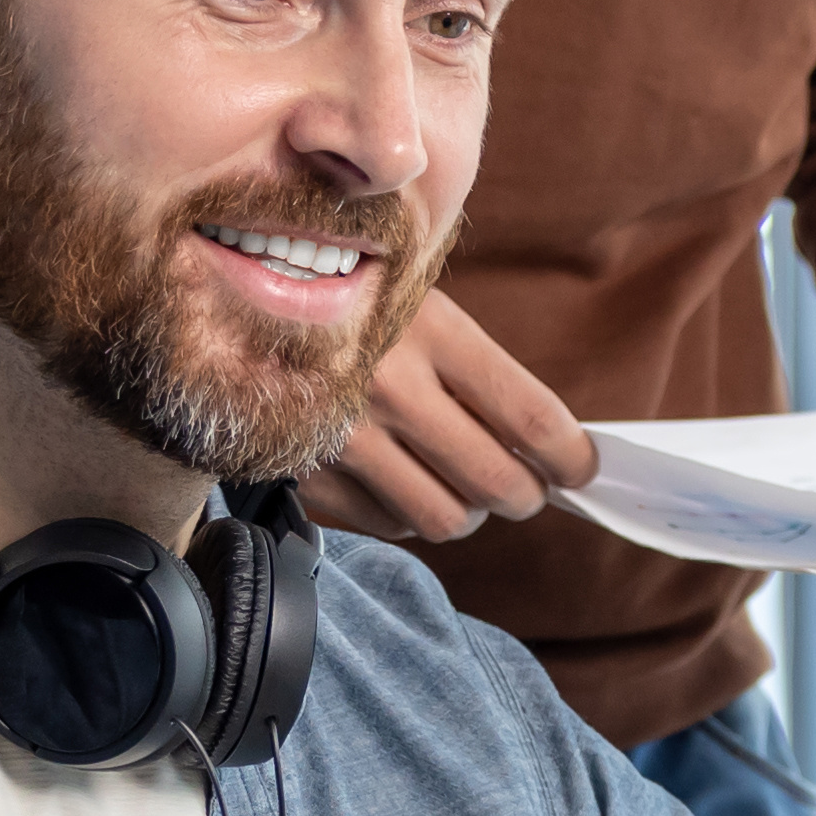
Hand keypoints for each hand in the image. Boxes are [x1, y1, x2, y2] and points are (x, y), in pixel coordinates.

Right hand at [314, 287, 594, 545]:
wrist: (232, 292)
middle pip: (496, 482)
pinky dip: (408, 512)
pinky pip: (388, 523)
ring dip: (467, 509)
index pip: (529, 418)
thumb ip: (477, 362)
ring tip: (465, 483)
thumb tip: (550, 445)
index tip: (582, 467)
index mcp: (429, 329)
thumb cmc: (350, 292)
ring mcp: (342, 435)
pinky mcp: (307, 470)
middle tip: (530, 485)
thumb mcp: (415, 292)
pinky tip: (404, 477)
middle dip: (527, 494)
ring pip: (444, 518)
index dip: (571, 456)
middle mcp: (387, 387)